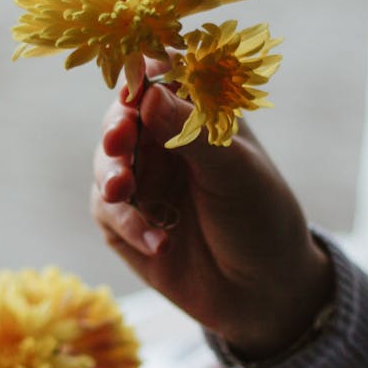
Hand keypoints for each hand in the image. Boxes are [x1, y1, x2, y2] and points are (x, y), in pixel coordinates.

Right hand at [91, 68, 333, 359]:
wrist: (262, 292)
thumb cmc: (261, 218)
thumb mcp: (234, 172)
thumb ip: (190, 132)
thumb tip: (149, 91)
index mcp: (197, 116)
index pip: (162, 79)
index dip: (143, 76)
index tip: (135, 87)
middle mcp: (163, 143)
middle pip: (122, 118)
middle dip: (117, 129)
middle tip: (118, 140)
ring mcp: (142, 181)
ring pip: (105, 164)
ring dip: (111, 175)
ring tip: (123, 191)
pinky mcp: (125, 223)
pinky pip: (109, 212)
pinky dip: (129, 225)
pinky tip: (160, 243)